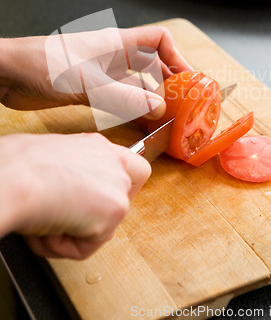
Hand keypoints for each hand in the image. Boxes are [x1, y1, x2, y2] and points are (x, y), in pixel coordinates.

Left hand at [0, 26, 191, 121]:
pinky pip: (121, 100)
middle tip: (183, 106)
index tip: (188, 79)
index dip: (176, 56)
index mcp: (117, 44)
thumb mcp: (86, 81)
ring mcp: (103, 75)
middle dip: (168, 83)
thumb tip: (158, 108)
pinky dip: (134, 110)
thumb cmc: (42, 65)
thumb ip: (123, 96)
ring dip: (152, 101)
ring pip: (137, 86)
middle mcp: (114, 58)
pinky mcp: (91, 91)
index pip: (158, 40)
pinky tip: (141, 124)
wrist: (8, 73)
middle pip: (152, 66)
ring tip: (167, 120)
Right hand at [0, 132, 150, 258]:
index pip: (134, 168)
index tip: (102, 202)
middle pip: (119, 202)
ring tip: (44, 219)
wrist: (13, 175)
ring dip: (69, 233)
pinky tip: (47, 228)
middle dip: (90, 219)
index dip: (122, 189)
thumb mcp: (55, 160)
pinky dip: (63, 247)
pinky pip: (87, 246)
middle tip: (60, 217)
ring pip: (101, 228)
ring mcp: (118, 187)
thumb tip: (68, 191)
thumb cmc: (20, 164)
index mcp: (99, 147)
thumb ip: (77, 172)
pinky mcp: (114, 211)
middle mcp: (114, 163)